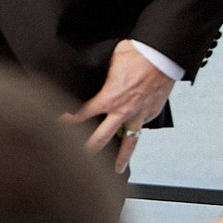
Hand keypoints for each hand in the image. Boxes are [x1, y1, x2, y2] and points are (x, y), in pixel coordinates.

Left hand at [69, 38, 171, 159]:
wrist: (161, 54)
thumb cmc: (137, 53)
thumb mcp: (110, 62)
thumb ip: (102, 77)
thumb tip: (94, 79)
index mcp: (108, 98)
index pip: (83, 114)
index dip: (69, 121)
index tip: (61, 125)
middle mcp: (123, 111)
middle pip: (102, 138)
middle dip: (89, 149)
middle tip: (81, 158)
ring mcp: (139, 115)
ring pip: (129, 143)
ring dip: (122, 157)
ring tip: (116, 168)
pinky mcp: (152, 113)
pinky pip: (142, 127)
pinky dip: (137, 132)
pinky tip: (132, 137)